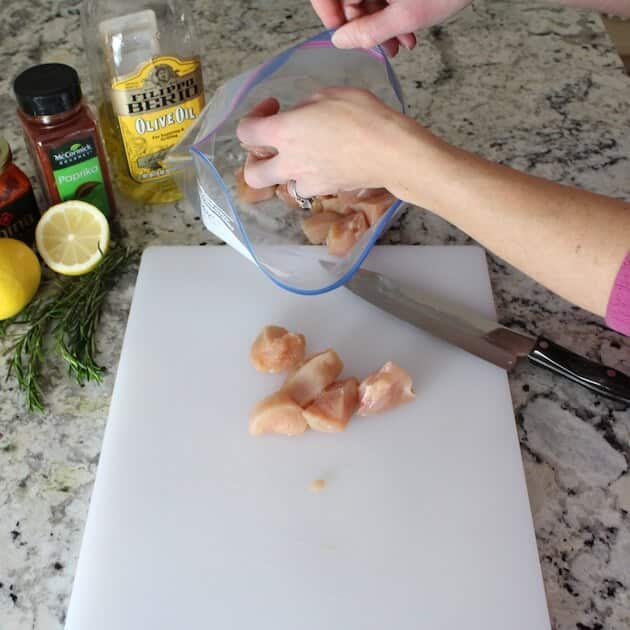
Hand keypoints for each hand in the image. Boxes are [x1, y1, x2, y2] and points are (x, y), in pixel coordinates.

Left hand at [236, 88, 421, 196]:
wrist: (389, 151)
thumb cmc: (362, 115)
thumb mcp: (328, 95)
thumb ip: (304, 107)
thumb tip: (299, 117)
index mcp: (283, 132)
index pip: (245, 132)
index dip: (252, 117)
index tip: (272, 107)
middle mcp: (289, 162)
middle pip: (253, 175)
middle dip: (254, 163)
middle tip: (270, 149)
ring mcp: (307, 181)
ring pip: (283, 184)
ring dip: (287, 172)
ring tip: (303, 157)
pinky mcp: (325, 191)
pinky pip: (308, 188)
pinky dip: (311, 178)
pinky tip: (325, 164)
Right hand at [311, 0, 470, 54]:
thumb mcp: (406, 15)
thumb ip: (369, 31)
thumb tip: (342, 40)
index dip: (329, 16)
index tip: (341, 36)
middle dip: (365, 25)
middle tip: (381, 46)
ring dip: (382, 22)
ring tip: (400, 42)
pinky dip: (394, 10)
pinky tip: (408, 27)